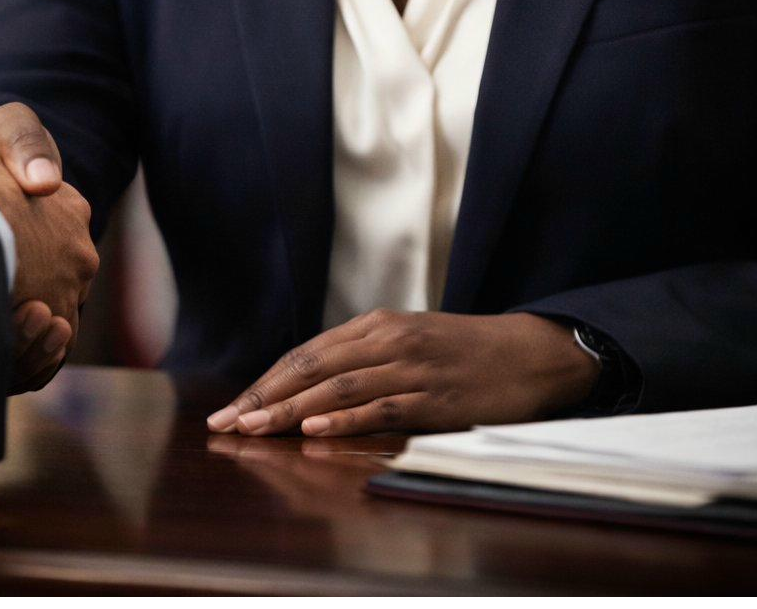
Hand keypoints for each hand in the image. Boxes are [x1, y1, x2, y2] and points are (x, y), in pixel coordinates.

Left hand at [206, 310, 599, 437]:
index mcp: (377, 325)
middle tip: (226, 421)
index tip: (232, 405)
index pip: (307, 354)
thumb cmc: (465, 351)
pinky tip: (314, 430)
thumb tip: (313, 386)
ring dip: (290, 409)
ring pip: (338, 387)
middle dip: (264, 396)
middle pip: (312, 368)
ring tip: (254, 428)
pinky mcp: (435, 397)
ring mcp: (411, 367)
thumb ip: (365, 356)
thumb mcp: (408, 340)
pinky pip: (381, 407)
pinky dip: (344, 418)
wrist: (530, 352)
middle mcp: (387, 340)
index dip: (266, 381)